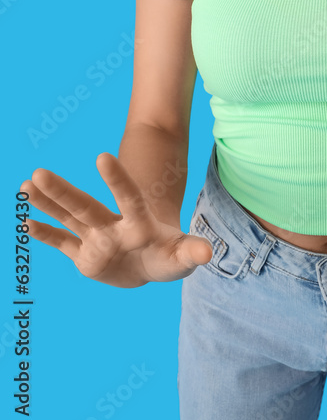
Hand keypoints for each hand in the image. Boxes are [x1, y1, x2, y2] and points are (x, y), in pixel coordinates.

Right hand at [20, 153, 212, 288]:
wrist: (151, 262)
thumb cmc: (167, 254)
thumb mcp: (181, 257)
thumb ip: (190, 252)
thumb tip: (207, 253)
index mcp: (137, 222)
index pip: (127, 197)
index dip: (116, 179)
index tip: (103, 156)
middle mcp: (112, 225)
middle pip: (85, 206)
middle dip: (63, 191)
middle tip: (39, 171)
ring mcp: (95, 238)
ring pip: (68, 218)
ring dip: (47, 203)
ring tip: (26, 185)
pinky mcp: (84, 256)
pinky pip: (62, 243)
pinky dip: (45, 235)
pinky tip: (25, 221)